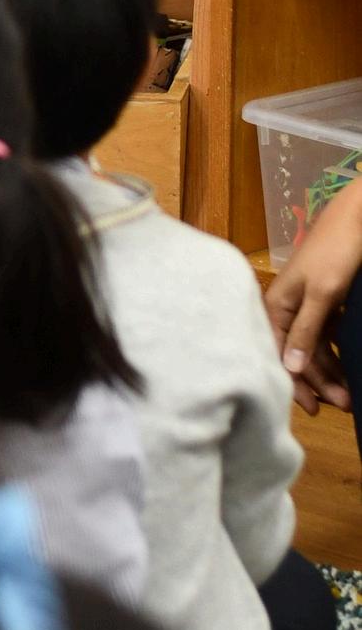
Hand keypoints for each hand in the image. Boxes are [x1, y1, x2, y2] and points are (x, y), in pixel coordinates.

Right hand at [265, 175, 361, 412]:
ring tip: (349, 395)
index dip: (294, 382)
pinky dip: (337, 355)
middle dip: (319, 382)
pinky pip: (326, 338)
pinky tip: (348, 370)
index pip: (278, 352)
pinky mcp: (324, 303)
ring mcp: (306, 306)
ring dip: (330, 373)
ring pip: (313, 349)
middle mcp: (286, 307)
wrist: (357, 220)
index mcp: (276, 303)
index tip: (313, 409)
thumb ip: (304, 331)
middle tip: (343, 405)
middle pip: (297, 354)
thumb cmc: (334, 254)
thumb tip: (287, 368)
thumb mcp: (322, 295)